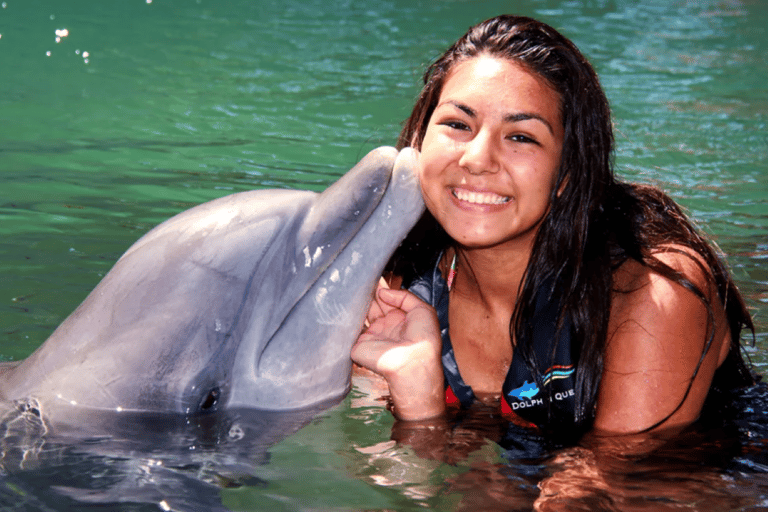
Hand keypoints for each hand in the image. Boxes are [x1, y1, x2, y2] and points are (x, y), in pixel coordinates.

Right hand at [352, 287, 444, 420]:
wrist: (411, 362)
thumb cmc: (423, 339)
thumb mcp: (423, 310)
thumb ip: (404, 296)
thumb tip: (382, 292)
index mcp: (400, 318)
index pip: (386, 299)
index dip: (380, 287)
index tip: (372, 274)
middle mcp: (384, 326)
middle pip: (371, 304)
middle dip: (367, 291)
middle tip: (360, 276)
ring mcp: (371, 334)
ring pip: (359, 314)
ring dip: (356, 301)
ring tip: (351, 284)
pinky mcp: (358, 344)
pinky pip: (349, 328)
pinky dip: (345, 316)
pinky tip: (343, 300)